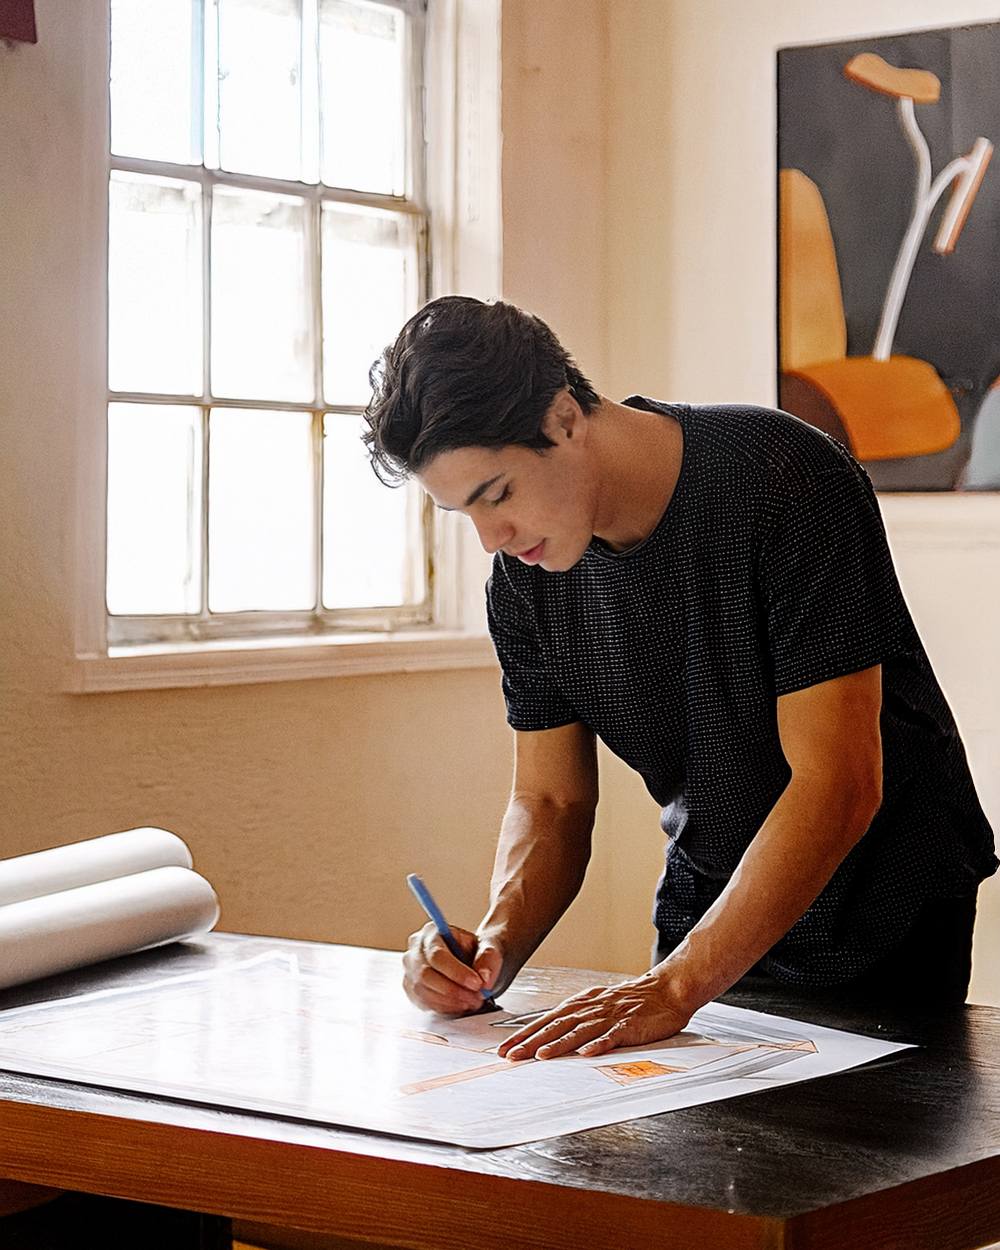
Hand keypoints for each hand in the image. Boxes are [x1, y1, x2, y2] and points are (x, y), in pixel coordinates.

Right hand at [402, 923, 503, 1014]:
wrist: (470, 960)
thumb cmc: (475, 950)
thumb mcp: (488, 946)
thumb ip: (488, 957)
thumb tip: (484, 977)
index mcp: (431, 932)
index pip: (437, 954)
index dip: (456, 972)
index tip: (477, 983)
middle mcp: (415, 950)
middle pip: (426, 974)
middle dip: (453, 990)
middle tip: (476, 997)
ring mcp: (410, 970)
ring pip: (423, 991)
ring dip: (449, 1001)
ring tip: (471, 1001)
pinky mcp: (411, 989)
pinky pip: (423, 1002)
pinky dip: (443, 1007)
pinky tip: (460, 1005)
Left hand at [496, 973, 693, 1059]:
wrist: (665, 990)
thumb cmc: (631, 1001)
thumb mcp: (597, 1005)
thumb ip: (575, 1018)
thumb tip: (547, 1032)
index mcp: (581, 1005)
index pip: (546, 1020)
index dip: (524, 1034)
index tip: (504, 1049)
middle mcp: (590, 1009)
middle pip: (556, 1026)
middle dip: (531, 1042)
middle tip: (511, 1055)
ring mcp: (609, 1017)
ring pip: (579, 1031)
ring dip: (559, 1044)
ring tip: (541, 1056)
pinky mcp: (629, 1026)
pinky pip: (612, 1036)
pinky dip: (599, 1044)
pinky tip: (587, 1053)